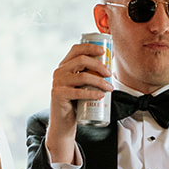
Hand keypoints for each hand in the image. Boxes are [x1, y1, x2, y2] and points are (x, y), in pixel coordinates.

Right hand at [45, 40, 112, 157]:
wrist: (63, 121)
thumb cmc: (76, 102)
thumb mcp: (82, 85)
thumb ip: (89, 75)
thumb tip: (110, 64)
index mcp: (65, 65)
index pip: (76, 49)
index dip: (90, 47)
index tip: (104, 51)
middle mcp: (59, 71)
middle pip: (81, 60)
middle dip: (99, 65)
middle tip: (110, 74)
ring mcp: (58, 82)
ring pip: (82, 76)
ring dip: (99, 81)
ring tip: (109, 88)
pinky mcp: (58, 94)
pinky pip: (78, 92)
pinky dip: (92, 93)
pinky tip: (101, 95)